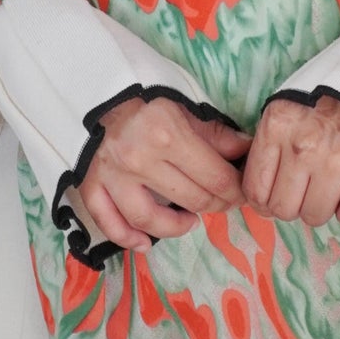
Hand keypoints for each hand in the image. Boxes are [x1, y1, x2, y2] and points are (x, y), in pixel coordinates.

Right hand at [77, 94, 251, 252]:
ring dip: (177, 227)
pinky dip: (128, 238)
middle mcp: (140, 160)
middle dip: (217, 205)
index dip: (236, 190)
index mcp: (167, 135)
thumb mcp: (184, 107)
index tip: (242, 193)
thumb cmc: (145, 99)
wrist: (95, 94)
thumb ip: (216, 134)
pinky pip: (109, 222)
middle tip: (224, 203)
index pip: (215, 177)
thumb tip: (248, 152)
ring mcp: (113, 177)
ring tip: (191, 221)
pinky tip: (146, 244)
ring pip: (150, 219)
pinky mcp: (91, 186)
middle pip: (191, 199)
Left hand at [242, 92, 339, 229]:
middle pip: (284, 210)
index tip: (277, 196)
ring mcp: (336, 162)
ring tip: (329, 188)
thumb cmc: (322, 100)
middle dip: (293, 205)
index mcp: (276, 129)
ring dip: (321, 208)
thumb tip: (260, 197)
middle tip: (306, 190)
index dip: (264, 202)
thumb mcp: (284, 112)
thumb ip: (267, 147)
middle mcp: (302, 149)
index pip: (255, 191)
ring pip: (315, 216)